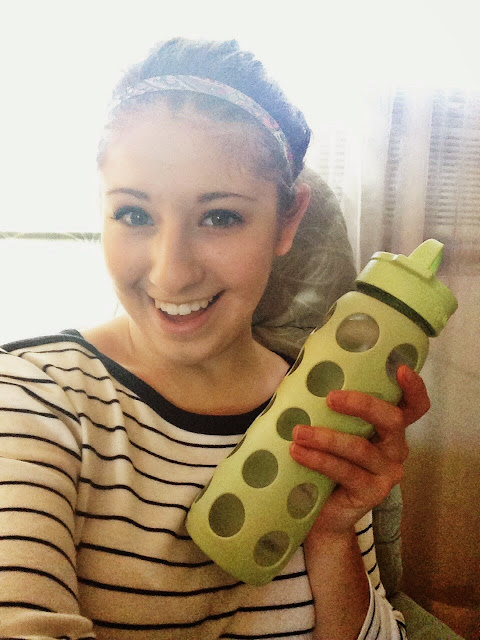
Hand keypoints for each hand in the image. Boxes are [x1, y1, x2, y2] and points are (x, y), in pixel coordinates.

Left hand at [289, 365, 429, 538]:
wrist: (324, 513)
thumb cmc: (327, 462)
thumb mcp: (334, 431)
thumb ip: (333, 410)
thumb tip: (305, 379)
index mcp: (390, 429)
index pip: (413, 406)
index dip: (414, 388)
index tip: (400, 369)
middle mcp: (396, 448)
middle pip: (392, 420)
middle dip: (362, 405)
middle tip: (330, 398)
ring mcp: (387, 472)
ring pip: (360, 447)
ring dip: (325, 437)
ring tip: (298, 432)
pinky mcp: (373, 493)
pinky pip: (345, 471)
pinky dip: (318, 459)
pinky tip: (297, 453)